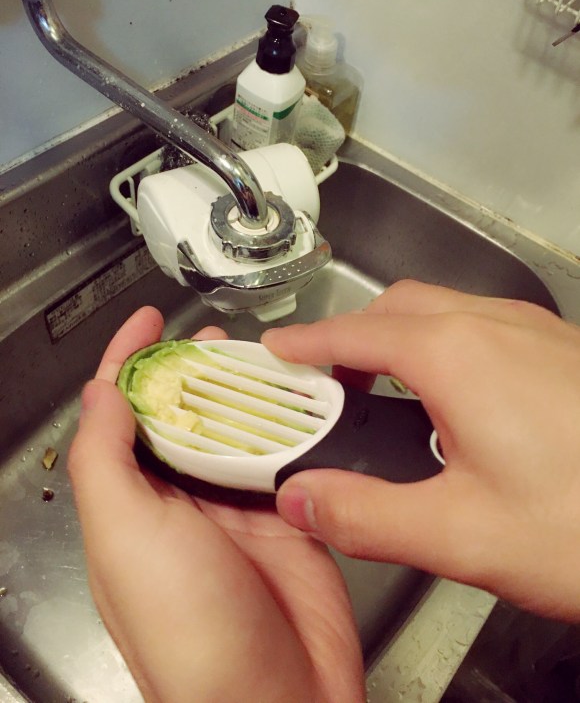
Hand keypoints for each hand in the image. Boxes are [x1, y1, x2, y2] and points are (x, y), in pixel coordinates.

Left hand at [68, 307, 364, 702]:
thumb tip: (101, 393)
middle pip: (185, 413)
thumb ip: (106, 461)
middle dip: (196, 368)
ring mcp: (236, 506)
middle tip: (218, 334)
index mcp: (131, 501)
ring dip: (248, 390)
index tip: (150, 320)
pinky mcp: (287, 514)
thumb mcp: (125, 536)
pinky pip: (288, 454)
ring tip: (265, 354)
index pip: (122, 413)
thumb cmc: (187, 627)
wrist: (275, 696)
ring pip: (238, 427)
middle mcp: (180, 500)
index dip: (131, 361)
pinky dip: (295, 422)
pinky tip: (307, 397)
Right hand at [262, 279, 579, 621]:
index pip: (355, 333)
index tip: (275, 350)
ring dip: (397, 336)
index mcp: (457, 357)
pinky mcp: (563, 350)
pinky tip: (454, 395)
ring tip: (379, 388)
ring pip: (443, 308)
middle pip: (397, 306)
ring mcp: (537, 332)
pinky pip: (481, 323)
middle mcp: (496, 327)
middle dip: (350, 334)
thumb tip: (300, 500)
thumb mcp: (462, 534)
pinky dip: (441, 343)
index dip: (307, 343)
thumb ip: (366, 516)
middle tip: (323, 380)